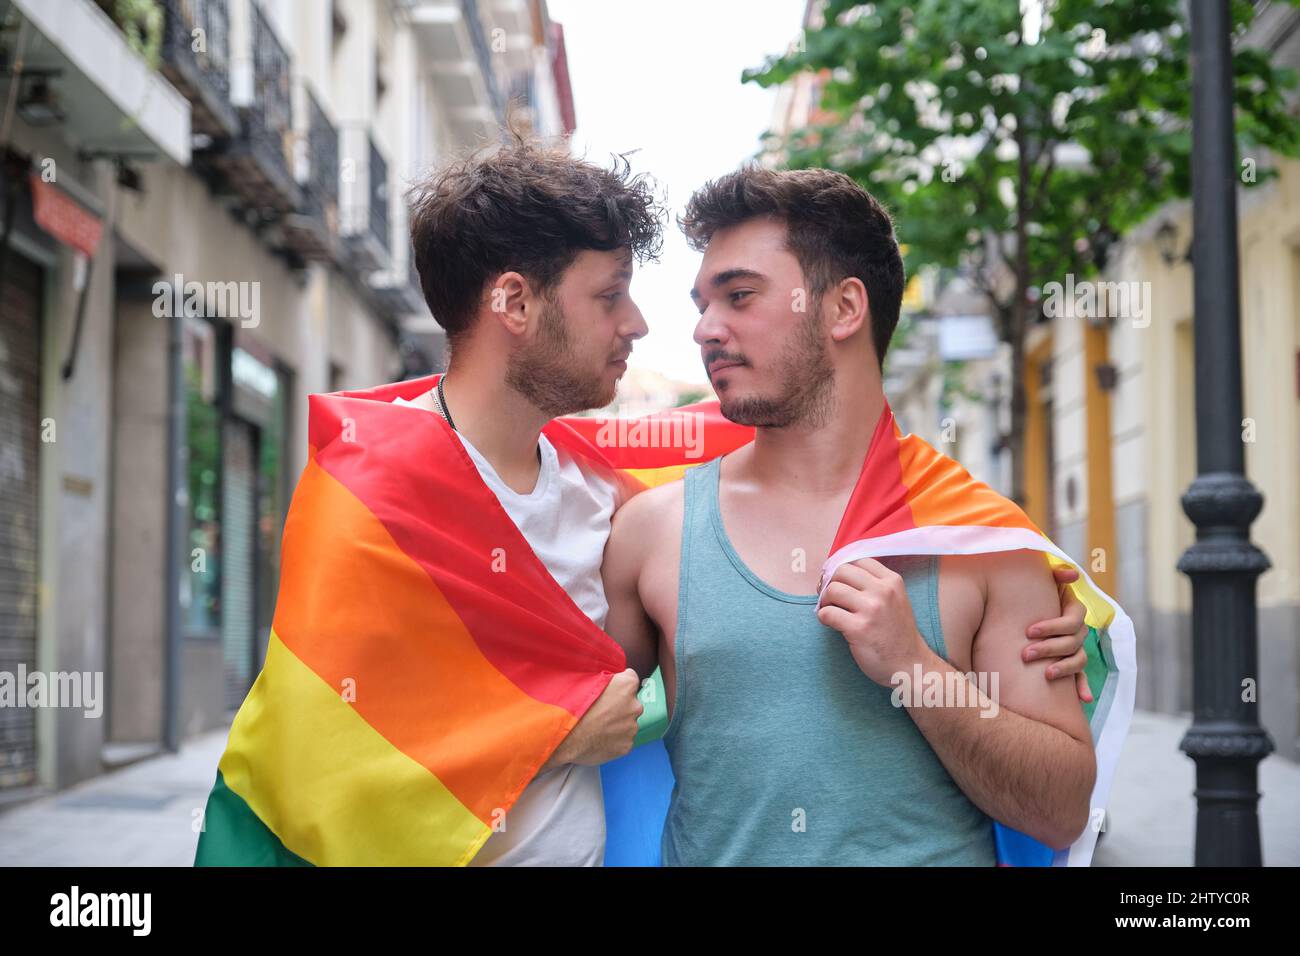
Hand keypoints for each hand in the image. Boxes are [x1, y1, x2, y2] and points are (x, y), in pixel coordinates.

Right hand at [545, 668, 642, 767]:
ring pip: (627, 723)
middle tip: (601, 712)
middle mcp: (634, 706)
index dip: (619, 684)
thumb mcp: (586, 680)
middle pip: (631, 703)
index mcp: (626, 686)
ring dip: (617, 724)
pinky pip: (623, 740)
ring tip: (598, 728)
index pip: (631, 678)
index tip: (611, 689)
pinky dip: (614, 740)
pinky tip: (599, 739)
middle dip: (620, 706)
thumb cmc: (573, 706)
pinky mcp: (627, 745)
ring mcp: (632, 727)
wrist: (565, 736)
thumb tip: (607, 679)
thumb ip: (605, 679)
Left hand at [816, 558, 931, 686]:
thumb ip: (874, 584)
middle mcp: (883, 591)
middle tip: (830, 597)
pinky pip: (827, 613)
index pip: (858, 560)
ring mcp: (871, 610)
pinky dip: (824, 618)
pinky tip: (832, 624)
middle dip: (830, 583)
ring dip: (825, 601)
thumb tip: (836, 572)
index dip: (843, 569)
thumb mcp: (895, 599)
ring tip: (831, 611)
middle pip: (841, 571)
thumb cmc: (897, 632)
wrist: (910, 664)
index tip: (838, 582)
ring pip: (832, 590)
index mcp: (892, 581)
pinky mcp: (858, 629)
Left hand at [1023, 566, 1093, 703]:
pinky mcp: (1069, 663)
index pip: (1072, 621)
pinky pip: (1080, 677)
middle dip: (1049, 648)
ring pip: (1078, 660)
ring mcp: (1076, 648)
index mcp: (1073, 610)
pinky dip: (1083, 687)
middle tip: (1025, 654)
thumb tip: (1072, 574)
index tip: (1028, 631)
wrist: (1020, 606)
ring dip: (1064, 668)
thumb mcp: (1040, 581)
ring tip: (1046, 674)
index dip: (1053, 626)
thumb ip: (1054, 574)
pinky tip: (1084, 699)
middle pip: (1072, 642)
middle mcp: (1078, 630)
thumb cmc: (1030, 592)